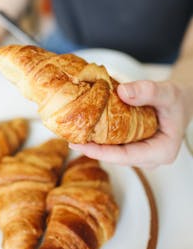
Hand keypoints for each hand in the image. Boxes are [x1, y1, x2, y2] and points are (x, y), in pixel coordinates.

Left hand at [70, 80, 187, 168]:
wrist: (179, 101)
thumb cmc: (177, 99)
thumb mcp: (167, 92)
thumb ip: (148, 91)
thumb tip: (122, 92)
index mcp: (162, 151)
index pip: (127, 157)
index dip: (102, 153)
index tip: (81, 146)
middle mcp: (151, 158)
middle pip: (118, 157)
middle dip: (94, 150)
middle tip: (69, 139)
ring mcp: (143, 153)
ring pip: (115, 153)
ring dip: (96, 145)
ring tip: (73, 135)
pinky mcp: (136, 147)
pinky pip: (117, 146)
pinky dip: (102, 139)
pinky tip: (87, 131)